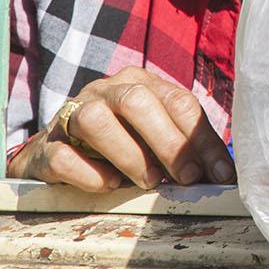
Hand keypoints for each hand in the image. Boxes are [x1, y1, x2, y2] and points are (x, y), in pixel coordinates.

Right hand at [5, 65, 234, 190]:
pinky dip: (89, 174)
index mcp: (137, 84)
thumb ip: (183, 147)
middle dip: (168, 142)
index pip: (178, 102)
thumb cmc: (117, 145)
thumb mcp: (152, 137)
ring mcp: (69, 116)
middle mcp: (103, 92)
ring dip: (128, 154)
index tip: (221, 174)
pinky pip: (63, 157)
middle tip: (186, 177)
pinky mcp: (45, 148)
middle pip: (136, 101)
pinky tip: (108, 185)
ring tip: (147, 181)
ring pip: (94, 120)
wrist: (54, 153)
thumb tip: (224, 175)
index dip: (202, 140)